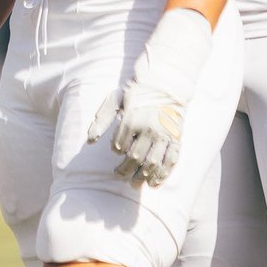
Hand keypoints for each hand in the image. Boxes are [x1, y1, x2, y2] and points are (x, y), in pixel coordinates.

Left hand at [87, 8, 211, 186]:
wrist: (165, 83)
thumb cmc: (137, 91)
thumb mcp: (116, 99)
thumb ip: (103, 119)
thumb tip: (90, 139)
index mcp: (131, 119)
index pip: (120, 145)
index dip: (117, 151)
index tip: (117, 152)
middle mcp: (148, 129)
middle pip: (135, 158)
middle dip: (126, 171)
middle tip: (120, 176)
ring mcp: (163, 135)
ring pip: (152, 163)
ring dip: (142, 176)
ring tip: (134, 183)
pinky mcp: (176, 138)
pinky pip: (170, 161)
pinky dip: (163, 174)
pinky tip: (154, 183)